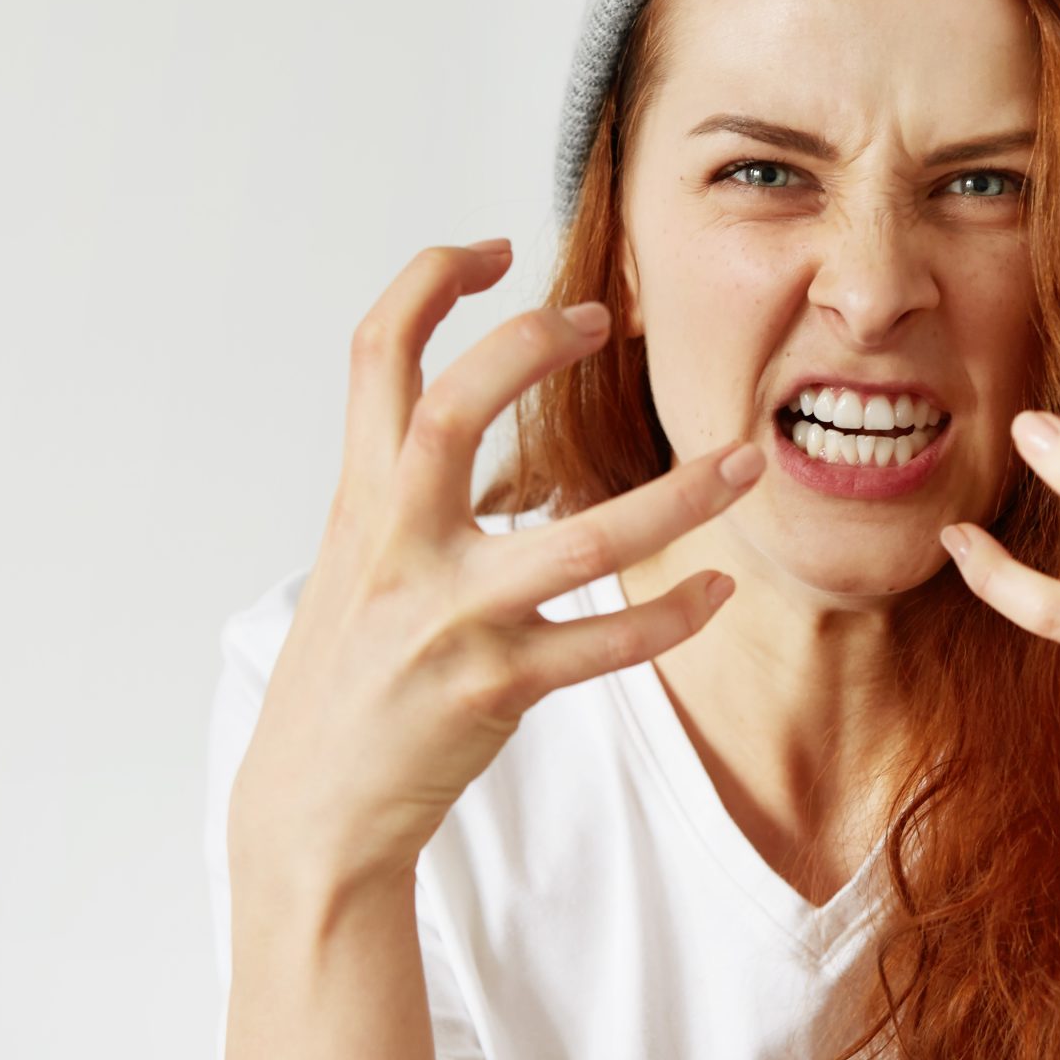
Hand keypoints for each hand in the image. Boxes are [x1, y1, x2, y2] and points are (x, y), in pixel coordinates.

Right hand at [226, 240, 765, 894]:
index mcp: (361, 500)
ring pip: (581, 539)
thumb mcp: (354, 561)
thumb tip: (457, 409)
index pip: (375, 353)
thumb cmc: (346, 676)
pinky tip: (717, 588)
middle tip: (602, 318)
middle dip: (529, 347)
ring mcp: (449, 619)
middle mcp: (398, 545)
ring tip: (748, 460)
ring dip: (679, 495)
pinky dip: (671, 614)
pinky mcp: (495, 689)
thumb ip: (399, 485)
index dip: (429, 283)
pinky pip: (604, 645)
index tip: (491, 250)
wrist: (311, 809)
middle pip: (456, 409)